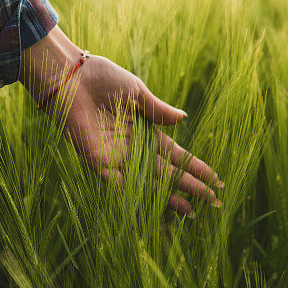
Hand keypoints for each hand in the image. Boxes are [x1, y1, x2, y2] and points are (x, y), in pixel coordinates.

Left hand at [20, 27, 221, 216]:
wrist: (71, 77)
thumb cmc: (102, 78)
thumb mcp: (136, 92)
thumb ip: (158, 110)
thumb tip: (184, 119)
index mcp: (144, 130)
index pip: (175, 154)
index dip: (194, 166)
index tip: (215, 178)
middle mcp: (132, 147)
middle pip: (166, 172)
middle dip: (189, 186)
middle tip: (213, 201)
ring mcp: (116, 156)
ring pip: (147, 183)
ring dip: (167, 198)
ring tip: (189, 211)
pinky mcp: (97, 161)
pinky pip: (116, 184)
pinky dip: (131, 197)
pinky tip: (150, 210)